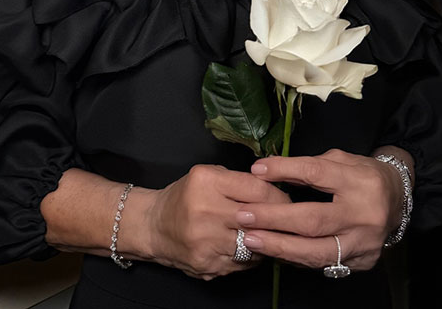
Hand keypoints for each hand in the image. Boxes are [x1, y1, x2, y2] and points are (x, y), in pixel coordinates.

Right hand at [141, 164, 291, 279]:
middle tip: (288, 217)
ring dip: (267, 238)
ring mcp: (206, 242)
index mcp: (206, 182)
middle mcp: (204, 211)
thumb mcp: (207, 175)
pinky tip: (252, 246)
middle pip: (258, 216)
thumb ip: (238, 181)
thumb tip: (274, 189)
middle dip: (278, 217)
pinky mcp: (208, 265)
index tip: (285, 197)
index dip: (277, 194)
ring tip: (271, 232)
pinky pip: (244, 261)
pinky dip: (253, 254)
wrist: (154, 226)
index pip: (256, 188)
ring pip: (254, 242)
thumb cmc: (184, 197)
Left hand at [235, 147, 411, 271]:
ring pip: (317, 251)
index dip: (284, 171)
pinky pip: (324, 264)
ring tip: (251, 239)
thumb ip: (309, 166)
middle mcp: (363, 213)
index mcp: (358, 180)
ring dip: (279, 247)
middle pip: (313, 220)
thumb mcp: (340, 159)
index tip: (257, 170)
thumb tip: (268, 171)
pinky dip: (297, 258)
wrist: (399, 199)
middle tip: (244, 215)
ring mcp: (365, 242)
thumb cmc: (363, 175)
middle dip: (274, 220)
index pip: (316, 174)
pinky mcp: (363, 262)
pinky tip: (276, 252)